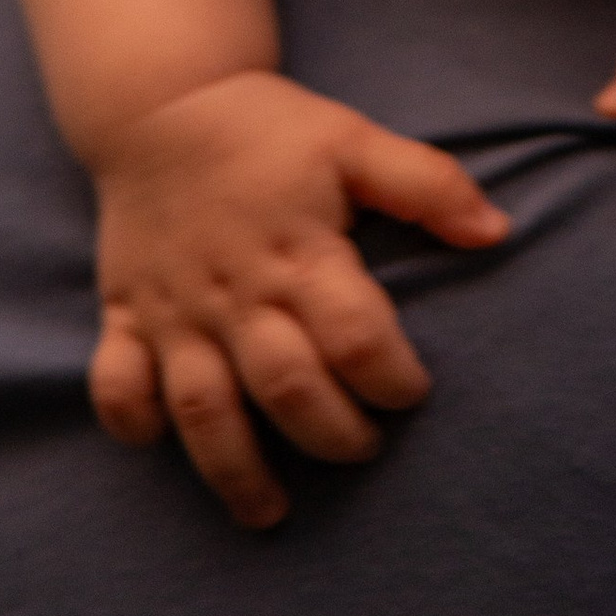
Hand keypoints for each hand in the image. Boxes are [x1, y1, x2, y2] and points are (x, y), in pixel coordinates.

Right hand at [91, 70, 507, 529]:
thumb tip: (497, 231)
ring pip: (203, 410)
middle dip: (334, 436)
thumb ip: (427, 184)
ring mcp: (174, 310)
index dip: (394, 377)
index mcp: (298, 251)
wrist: (160, 103)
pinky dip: (134, 424)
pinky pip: (118, 385)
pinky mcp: (124, 314)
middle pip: (287, 388)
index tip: (413, 390)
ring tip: (271, 513)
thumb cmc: (268, 132)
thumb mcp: (352, 140)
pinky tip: (163, 446)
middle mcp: (236, 292)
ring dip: (237, 470)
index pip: (355, 336)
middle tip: (362, 448)